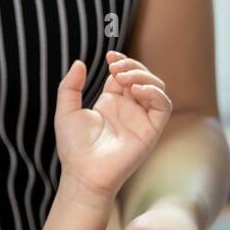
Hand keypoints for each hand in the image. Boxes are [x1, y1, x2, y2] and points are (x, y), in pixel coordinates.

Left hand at [55, 53, 171, 203]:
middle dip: (132, 66)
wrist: (83, 173)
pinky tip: (136, 90)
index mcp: (111, 103)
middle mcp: (129, 109)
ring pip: (156, 88)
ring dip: (144, 76)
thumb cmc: (73, 147)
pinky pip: (163, 106)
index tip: (109, 56)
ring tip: (123, 77)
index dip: (122, 61)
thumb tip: (80, 63)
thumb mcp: (66, 110)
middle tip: (114, 66)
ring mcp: (141, 119)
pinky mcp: (151, 130)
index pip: (124, 74)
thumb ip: (70, 86)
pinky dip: (154, 93)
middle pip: (142, 77)